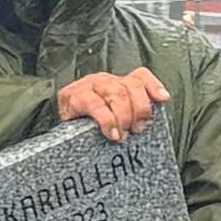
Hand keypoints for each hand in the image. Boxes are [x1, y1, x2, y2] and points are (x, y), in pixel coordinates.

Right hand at [53, 68, 167, 142]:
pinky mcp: (72, 97)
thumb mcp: (115, 124)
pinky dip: (107, 120)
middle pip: (130, 85)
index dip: (153, 85)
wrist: (56, 143)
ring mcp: (87, 86)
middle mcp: (103, 80)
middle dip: (139, 109)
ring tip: (123, 134)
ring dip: (124, 116)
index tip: (163, 99)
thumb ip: (132, 117)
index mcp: (116, 84)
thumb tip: (153, 117)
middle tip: (136, 130)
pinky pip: (95, 105)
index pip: (139, 76)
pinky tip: (112, 133)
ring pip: (115, 92)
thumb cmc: (89, 133)